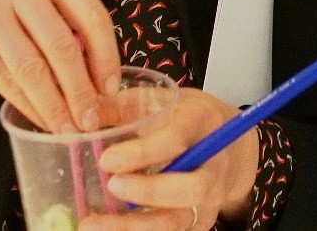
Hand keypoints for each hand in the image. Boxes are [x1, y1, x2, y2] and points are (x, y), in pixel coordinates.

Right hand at [0, 0, 121, 133]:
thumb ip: (64, 15)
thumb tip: (98, 74)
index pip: (92, 15)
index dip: (106, 57)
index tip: (111, 88)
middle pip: (62, 47)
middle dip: (81, 91)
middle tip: (91, 120)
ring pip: (32, 68)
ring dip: (54, 105)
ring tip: (67, 128)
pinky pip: (3, 78)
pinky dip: (26, 104)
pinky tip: (39, 118)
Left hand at [85, 88, 258, 230]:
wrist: (232, 146)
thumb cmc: (189, 119)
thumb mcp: (161, 100)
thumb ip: (122, 106)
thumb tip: (84, 116)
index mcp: (202, 123)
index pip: (176, 140)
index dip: (141, 153)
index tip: (107, 160)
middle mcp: (214, 164)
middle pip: (191, 188)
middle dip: (149, 191)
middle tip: (112, 186)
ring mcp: (211, 197)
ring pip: (179, 221)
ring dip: (135, 227)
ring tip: (93, 224)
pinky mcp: (202, 221)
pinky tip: (110, 230)